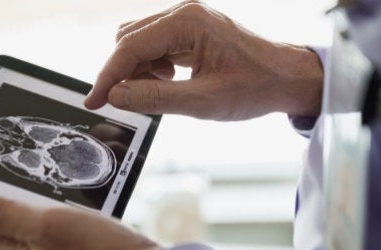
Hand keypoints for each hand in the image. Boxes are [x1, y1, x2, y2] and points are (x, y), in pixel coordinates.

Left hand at [0, 196, 160, 249]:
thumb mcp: (49, 226)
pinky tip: (74, 222)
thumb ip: (5, 216)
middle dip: (6, 212)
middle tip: (13, 184)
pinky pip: (61, 248)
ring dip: (35, 220)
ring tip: (43, 197)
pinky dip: (59, 230)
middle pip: (9, 238)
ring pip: (37, 243)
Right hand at [84, 0, 322, 120]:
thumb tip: (117, 95)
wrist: (287, 78)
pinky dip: (150, 67)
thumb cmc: (255, 87)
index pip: (130, 46)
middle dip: (120, 72)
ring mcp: (187, 20)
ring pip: (140, 42)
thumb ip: (156, 98)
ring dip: (136, 70)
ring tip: (152, 95)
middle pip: (129, 39)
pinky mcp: (190, 30)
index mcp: (187, 22)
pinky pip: (156, 46)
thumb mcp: (204, 102)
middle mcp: (184, 13)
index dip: (108, 76)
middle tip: (119, 103)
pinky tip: (166, 83)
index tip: (93, 101)